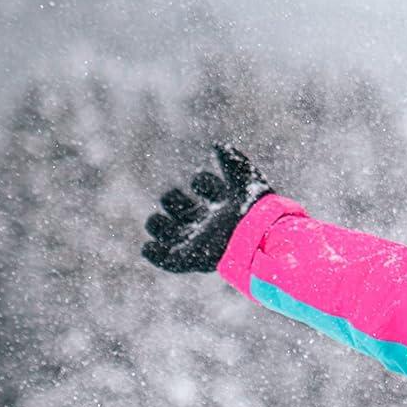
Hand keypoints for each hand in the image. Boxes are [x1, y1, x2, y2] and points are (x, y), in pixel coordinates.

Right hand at [142, 144, 273, 272]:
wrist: (256, 237)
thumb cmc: (254, 210)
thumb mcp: (245, 179)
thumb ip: (231, 161)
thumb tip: (216, 145)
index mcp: (225, 204)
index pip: (205, 188)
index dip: (204, 182)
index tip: (207, 186)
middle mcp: (210, 223)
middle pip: (181, 208)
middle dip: (171, 199)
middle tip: (179, 199)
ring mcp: (200, 242)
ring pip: (168, 233)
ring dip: (157, 225)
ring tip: (159, 220)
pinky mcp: (192, 259)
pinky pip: (167, 260)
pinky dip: (154, 254)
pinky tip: (150, 246)